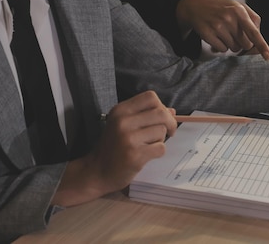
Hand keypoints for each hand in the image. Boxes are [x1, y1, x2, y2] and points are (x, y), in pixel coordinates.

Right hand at [53, 91, 177, 205]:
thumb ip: (145, 116)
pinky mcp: (135, 155)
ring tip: (148, 146)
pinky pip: (161, 148)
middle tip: (169, 133)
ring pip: (162, 131)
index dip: (162, 106)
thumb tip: (172, 111)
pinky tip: (146, 155)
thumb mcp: (123, 125)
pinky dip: (158, 152)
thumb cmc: (112, 147)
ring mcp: (129, 138)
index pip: (151, 97)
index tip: (162, 118)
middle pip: (161, 113)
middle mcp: (123, 121)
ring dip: (160, 139)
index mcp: (120, 110)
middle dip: (169, 123)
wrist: (96, 171)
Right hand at [176, 0, 268, 59]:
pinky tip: (217, 36)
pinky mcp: (208, 35)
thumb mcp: (238, 6)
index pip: (254, 32)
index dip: (262, 45)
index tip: (268, 56)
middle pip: (246, 44)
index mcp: (239, 11)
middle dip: (243, 43)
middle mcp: (229, 18)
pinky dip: (221, 46)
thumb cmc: (221, 7)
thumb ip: (252, 19)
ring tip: (224, 33)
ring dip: (232, 44)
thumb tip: (259, 37)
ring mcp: (218, 26)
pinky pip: (222, 50)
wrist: (196, 5)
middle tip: (235, 34)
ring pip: (234, 48)